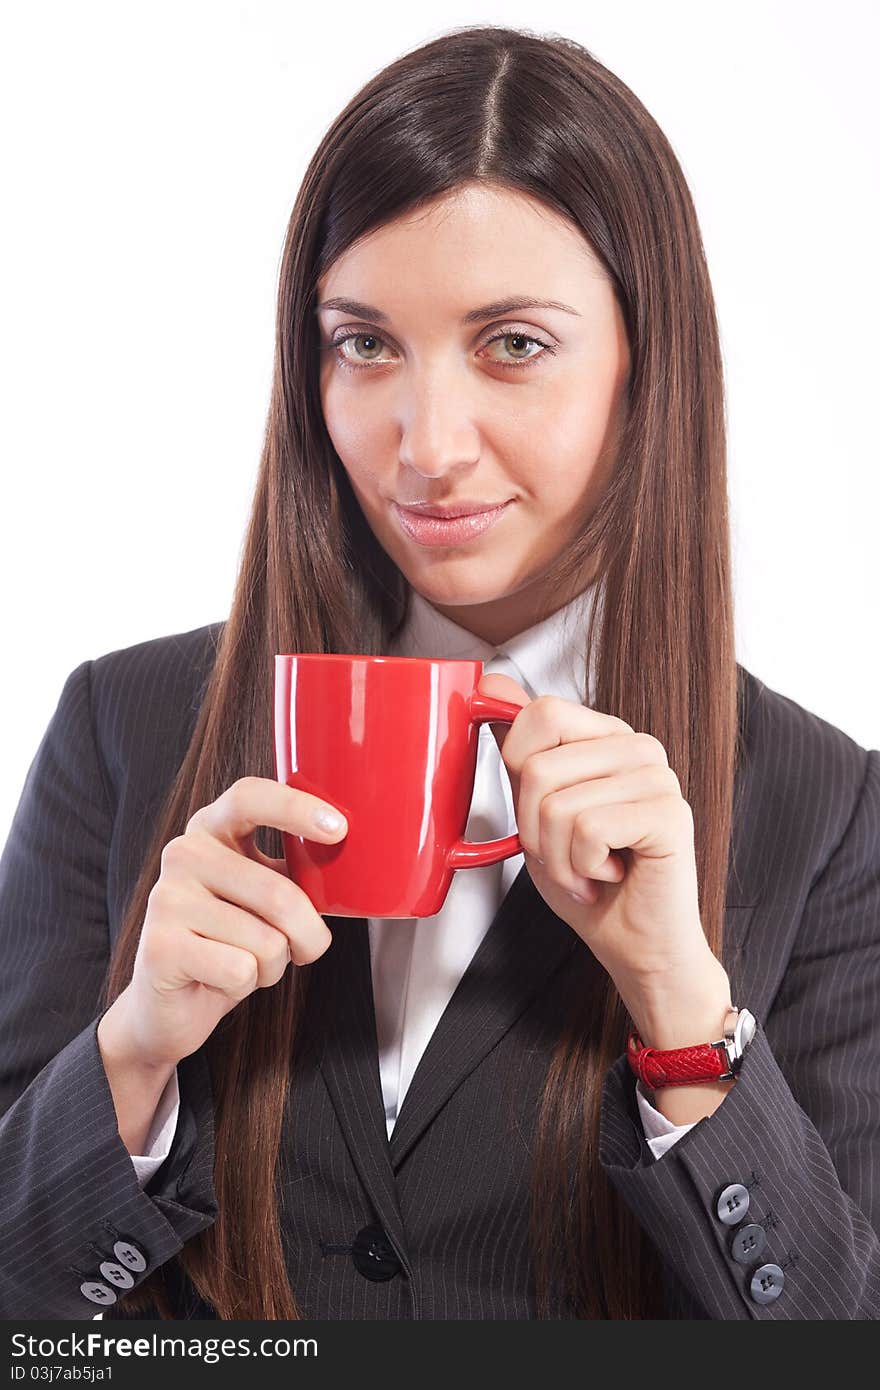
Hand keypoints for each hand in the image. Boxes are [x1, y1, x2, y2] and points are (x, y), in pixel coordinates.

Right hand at [101, 777, 347, 1070]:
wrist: (175, 1001)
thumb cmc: (234, 940)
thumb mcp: (267, 895)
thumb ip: (297, 870)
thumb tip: (351, 853)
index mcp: (211, 828)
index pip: (249, 797)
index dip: (295, 807)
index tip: (339, 829)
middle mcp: (183, 854)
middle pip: (278, 893)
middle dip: (309, 935)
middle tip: (306, 948)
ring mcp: (167, 899)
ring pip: (266, 941)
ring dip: (275, 965)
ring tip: (248, 962)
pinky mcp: (160, 947)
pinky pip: (241, 969)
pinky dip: (248, 983)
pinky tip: (222, 979)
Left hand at [479, 672, 732, 1051]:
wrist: (634, 944)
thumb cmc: (588, 881)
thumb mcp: (536, 810)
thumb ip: (520, 748)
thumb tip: (492, 681)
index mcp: (606, 737)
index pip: (539, 714)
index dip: (519, 772)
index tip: (542, 815)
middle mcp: (637, 747)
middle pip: (539, 767)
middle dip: (535, 829)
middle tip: (567, 855)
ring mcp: (658, 777)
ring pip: (558, 804)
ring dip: (559, 858)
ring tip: (589, 870)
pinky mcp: (670, 813)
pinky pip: (589, 829)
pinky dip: (583, 868)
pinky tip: (610, 877)